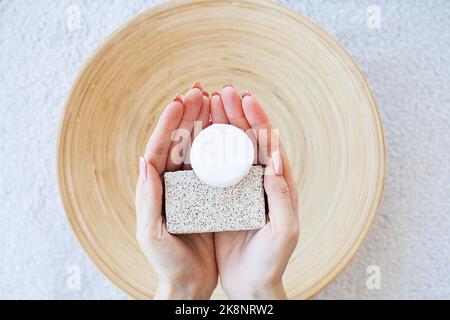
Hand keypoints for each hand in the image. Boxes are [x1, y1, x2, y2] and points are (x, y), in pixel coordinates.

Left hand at [135, 83, 216, 298]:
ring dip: (206, 123)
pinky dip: (222, 145)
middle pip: (180, 141)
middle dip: (188, 114)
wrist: (190, 283)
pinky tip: (231, 130)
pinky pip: (217, 165)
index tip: (179, 101)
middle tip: (200, 91)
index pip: (160, 148)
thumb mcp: (152, 235)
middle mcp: (174, 183)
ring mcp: (193, 187)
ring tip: (215, 101)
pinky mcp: (210, 195)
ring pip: (199, 148)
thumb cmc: (169, 264)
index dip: (168, 123)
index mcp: (157, 188)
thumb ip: (147, 200)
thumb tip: (143, 162)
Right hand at [211, 84, 299, 298]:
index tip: (246, 98)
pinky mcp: (219, 197)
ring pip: (226, 148)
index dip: (257, 119)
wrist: (251, 283)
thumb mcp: (284, 231)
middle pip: (245, 139)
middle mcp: (256, 180)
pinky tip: (192, 135)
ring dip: (217, 124)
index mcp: (276, 184)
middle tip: (222, 91)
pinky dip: (202, 148)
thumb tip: (278, 160)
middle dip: (235, 113)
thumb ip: (282, 197)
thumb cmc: (271, 261)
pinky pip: (210, 167)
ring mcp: (236, 187)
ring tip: (205, 103)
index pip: (268, 143)